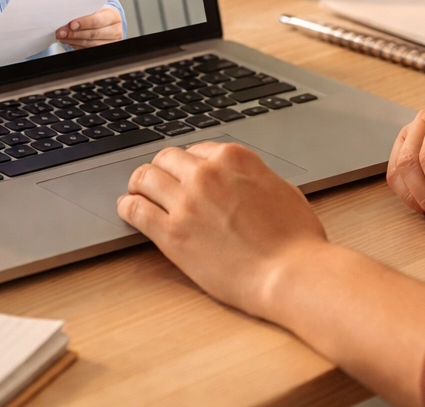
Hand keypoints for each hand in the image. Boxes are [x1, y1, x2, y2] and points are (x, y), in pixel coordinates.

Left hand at [57, 6, 122, 47]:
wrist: (107, 22)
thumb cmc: (100, 13)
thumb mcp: (96, 9)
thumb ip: (85, 11)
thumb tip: (68, 14)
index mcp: (113, 16)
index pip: (98, 21)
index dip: (84, 23)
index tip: (71, 24)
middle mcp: (114, 30)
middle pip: (93, 34)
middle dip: (75, 33)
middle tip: (62, 32)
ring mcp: (111, 42)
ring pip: (89, 44)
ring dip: (73, 40)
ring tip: (62, 36)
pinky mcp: (104, 50)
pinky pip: (87, 49)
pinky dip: (76, 45)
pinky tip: (68, 41)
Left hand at [117, 141, 326, 315]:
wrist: (291, 273)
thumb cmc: (296, 239)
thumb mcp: (282, 189)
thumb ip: (254, 178)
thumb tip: (243, 182)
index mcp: (234, 158)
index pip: (196, 151)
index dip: (190, 166)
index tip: (186, 177)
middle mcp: (206, 173)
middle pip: (166, 158)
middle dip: (163, 170)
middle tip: (159, 184)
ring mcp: (186, 201)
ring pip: (144, 177)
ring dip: (140, 184)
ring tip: (138, 194)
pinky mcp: (172, 233)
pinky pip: (135, 209)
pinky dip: (128, 207)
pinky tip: (129, 211)